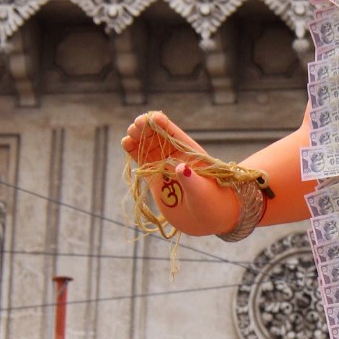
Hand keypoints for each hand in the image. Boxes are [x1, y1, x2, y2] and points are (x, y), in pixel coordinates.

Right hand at [121, 110, 238, 235]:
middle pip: (159, 137)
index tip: (152, 118)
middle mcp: (177, 157)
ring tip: (129, 134)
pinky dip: (134, 152)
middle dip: (147, 129)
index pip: (175, 134)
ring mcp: (165, 167)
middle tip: (136, 125)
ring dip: (138, 138)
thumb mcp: (202, 192)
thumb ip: (191, 180)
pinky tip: (126, 143)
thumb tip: (181, 168)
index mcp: (191, 154)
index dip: (163, 124)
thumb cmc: (212, 204)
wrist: (208, 220)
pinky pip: (143, 161)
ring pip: (149, 147)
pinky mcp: (156, 179)